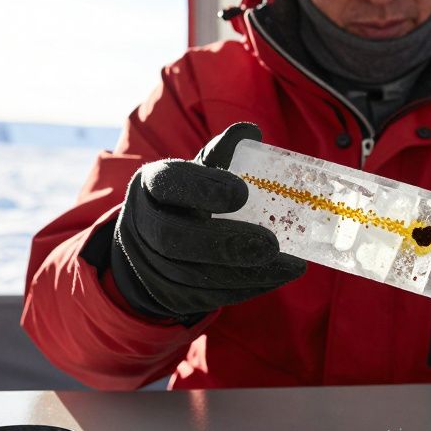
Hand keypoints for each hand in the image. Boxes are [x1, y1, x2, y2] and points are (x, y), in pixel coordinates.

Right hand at [114, 122, 306, 316]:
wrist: (151, 243)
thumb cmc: (186, 198)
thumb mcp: (198, 171)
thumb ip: (222, 153)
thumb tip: (251, 131)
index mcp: (151, 184)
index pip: (169, 183)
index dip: (203, 188)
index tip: (242, 192)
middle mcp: (142, 224)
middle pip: (173, 239)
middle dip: (224, 243)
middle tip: (270, 244)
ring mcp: (149, 265)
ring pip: (192, 276)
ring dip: (244, 273)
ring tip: (288, 265)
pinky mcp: (166, 295)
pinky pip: (204, 298)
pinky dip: (244, 289)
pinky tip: (276, 277)